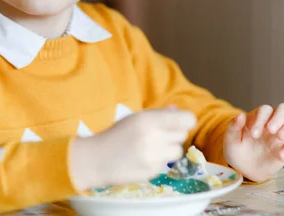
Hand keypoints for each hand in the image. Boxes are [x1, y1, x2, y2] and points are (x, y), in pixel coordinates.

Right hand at [69, 108, 196, 190]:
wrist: (97, 159)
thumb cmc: (115, 134)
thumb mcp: (134, 118)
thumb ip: (158, 114)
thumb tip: (177, 110)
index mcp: (148, 120)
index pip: (187, 119)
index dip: (184, 120)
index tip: (178, 122)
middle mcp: (153, 137)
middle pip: (182, 135)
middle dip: (173, 134)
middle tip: (158, 135)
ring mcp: (153, 157)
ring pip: (177, 151)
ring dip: (168, 149)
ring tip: (151, 148)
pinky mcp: (152, 172)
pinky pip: (166, 164)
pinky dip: (158, 161)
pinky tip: (142, 159)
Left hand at [224, 103, 283, 181]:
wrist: (242, 169)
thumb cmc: (236, 150)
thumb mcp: (230, 139)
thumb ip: (233, 127)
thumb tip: (240, 115)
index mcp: (257, 118)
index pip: (265, 110)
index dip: (261, 118)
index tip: (253, 134)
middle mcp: (271, 123)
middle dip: (280, 117)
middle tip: (270, 130)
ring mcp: (279, 136)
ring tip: (279, 137)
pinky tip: (280, 155)